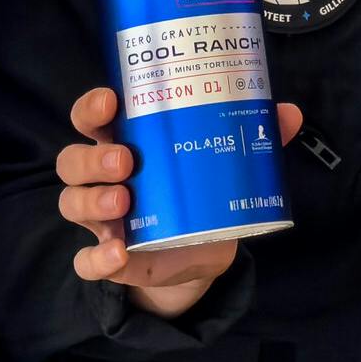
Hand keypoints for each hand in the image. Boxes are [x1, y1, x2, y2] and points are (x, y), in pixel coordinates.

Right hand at [57, 86, 303, 318]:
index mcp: (125, 142)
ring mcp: (104, 220)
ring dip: (93, 201)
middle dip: (93, 158)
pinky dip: (97, 259)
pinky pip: (86, 261)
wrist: (200, 251)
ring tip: (124, 201)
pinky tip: (118, 254)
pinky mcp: (112, 259)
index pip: (92, 118)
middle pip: (73, 161)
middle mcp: (104, 178)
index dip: (92, 107)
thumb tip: (288, 113)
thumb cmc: (199, 190)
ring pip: (72, 204)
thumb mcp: (221, 163)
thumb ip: (251, 136)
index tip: (111, 100)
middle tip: (126, 161)